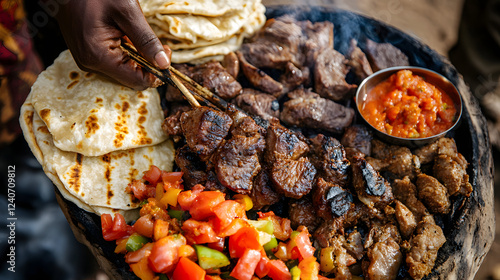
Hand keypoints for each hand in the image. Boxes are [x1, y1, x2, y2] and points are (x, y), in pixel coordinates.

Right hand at [55, 0, 170, 89]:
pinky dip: (126, 50)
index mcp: (99, 57)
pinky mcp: (87, 53)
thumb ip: (146, 40)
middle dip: (148, 62)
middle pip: (132, 77)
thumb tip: (164, 63)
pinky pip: (114, 60)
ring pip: (124, 69)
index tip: (166, 51)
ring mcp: (87, 59)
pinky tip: (124, 32)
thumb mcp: (127, 12)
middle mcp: (90, 63)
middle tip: (156, 42)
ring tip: (134, 32)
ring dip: (137, 55)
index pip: (138, 81)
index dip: (157, 72)